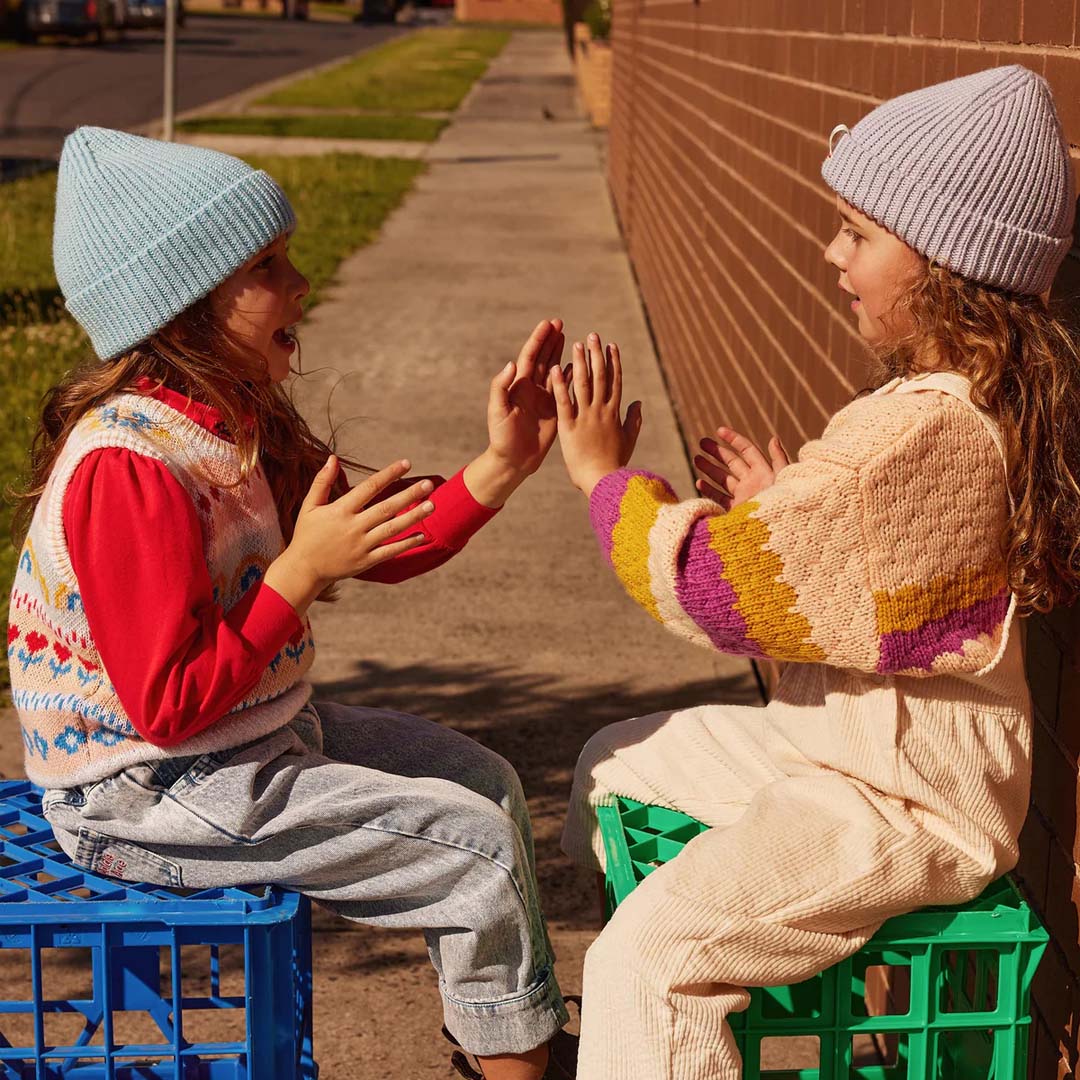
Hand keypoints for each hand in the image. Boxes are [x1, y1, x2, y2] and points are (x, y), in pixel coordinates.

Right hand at [264, 457, 434, 613]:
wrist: (304, 569)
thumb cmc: (307, 534)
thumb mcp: (310, 506)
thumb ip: (322, 482)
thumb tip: (333, 458)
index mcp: (340, 510)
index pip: (369, 487)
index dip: (389, 474)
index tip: (406, 463)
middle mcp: (353, 527)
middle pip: (386, 508)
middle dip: (409, 495)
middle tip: (429, 484)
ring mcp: (361, 545)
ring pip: (392, 529)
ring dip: (413, 517)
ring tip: (432, 505)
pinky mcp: (366, 561)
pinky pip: (390, 551)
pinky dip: (407, 544)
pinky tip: (423, 535)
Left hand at [486, 318, 563, 474]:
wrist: (513, 460)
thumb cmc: (501, 437)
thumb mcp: (498, 412)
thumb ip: (501, 387)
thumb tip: (511, 364)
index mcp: (518, 386)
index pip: (530, 357)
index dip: (538, 340)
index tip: (547, 324)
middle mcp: (531, 389)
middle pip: (543, 358)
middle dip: (550, 340)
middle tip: (560, 322)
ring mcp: (542, 399)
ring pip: (554, 370)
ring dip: (560, 353)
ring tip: (569, 336)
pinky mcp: (553, 410)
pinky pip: (564, 388)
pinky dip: (571, 376)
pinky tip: (579, 365)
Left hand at [552, 332, 641, 495]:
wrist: (604, 481)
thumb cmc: (615, 464)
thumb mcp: (628, 440)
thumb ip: (634, 420)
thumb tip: (639, 403)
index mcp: (614, 413)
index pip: (615, 382)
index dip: (614, 362)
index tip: (611, 346)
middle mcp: (601, 411)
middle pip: (600, 376)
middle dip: (596, 354)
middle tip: (593, 335)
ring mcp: (585, 417)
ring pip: (583, 384)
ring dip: (579, 362)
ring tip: (576, 344)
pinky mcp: (569, 426)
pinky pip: (564, 401)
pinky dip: (560, 384)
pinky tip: (555, 368)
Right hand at [693, 428, 788, 509]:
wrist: (777, 533)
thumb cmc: (785, 503)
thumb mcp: (785, 478)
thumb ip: (779, 459)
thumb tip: (774, 438)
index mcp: (764, 472)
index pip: (747, 450)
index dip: (734, 439)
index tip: (718, 431)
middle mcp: (752, 482)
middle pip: (732, 462)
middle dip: (717, 451)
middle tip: (701, 442)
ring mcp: (743, 496)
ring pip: (723, 479)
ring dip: (709, 468)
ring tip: (696, 458)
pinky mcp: (736, 511)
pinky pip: (719, 498)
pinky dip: (709, 490)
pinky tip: (699, 482)